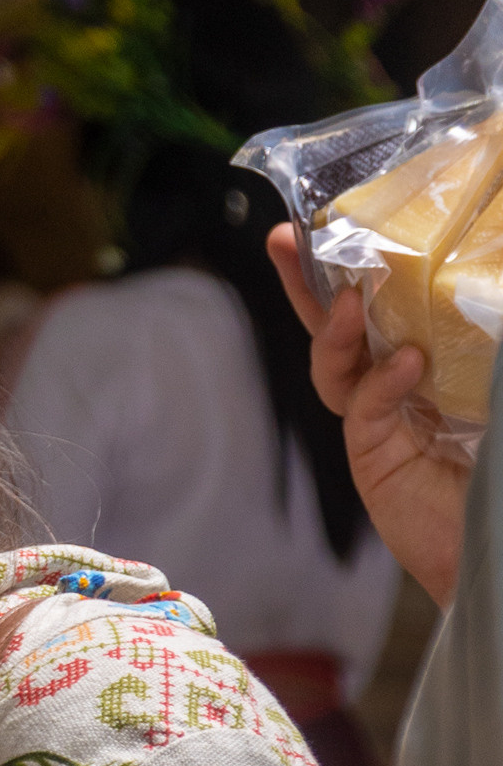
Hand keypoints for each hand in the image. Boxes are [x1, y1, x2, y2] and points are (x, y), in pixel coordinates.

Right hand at [268, 227, 465, 607]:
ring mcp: (380, 426)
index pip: (382, 306)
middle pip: (336, 327)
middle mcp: (392, 389)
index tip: (337, 220)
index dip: (353, 265)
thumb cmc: (499, 467)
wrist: (498, 545)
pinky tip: (404, 363)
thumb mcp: (494, 382)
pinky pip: (363, 413)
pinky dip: (379, 384)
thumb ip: (484, 338)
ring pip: (335, 368)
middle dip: (306, 282)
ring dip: (334, 330)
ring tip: (347, 299)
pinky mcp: (376, 462)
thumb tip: (467, 300)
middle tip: (283, 237)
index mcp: (422, 364)